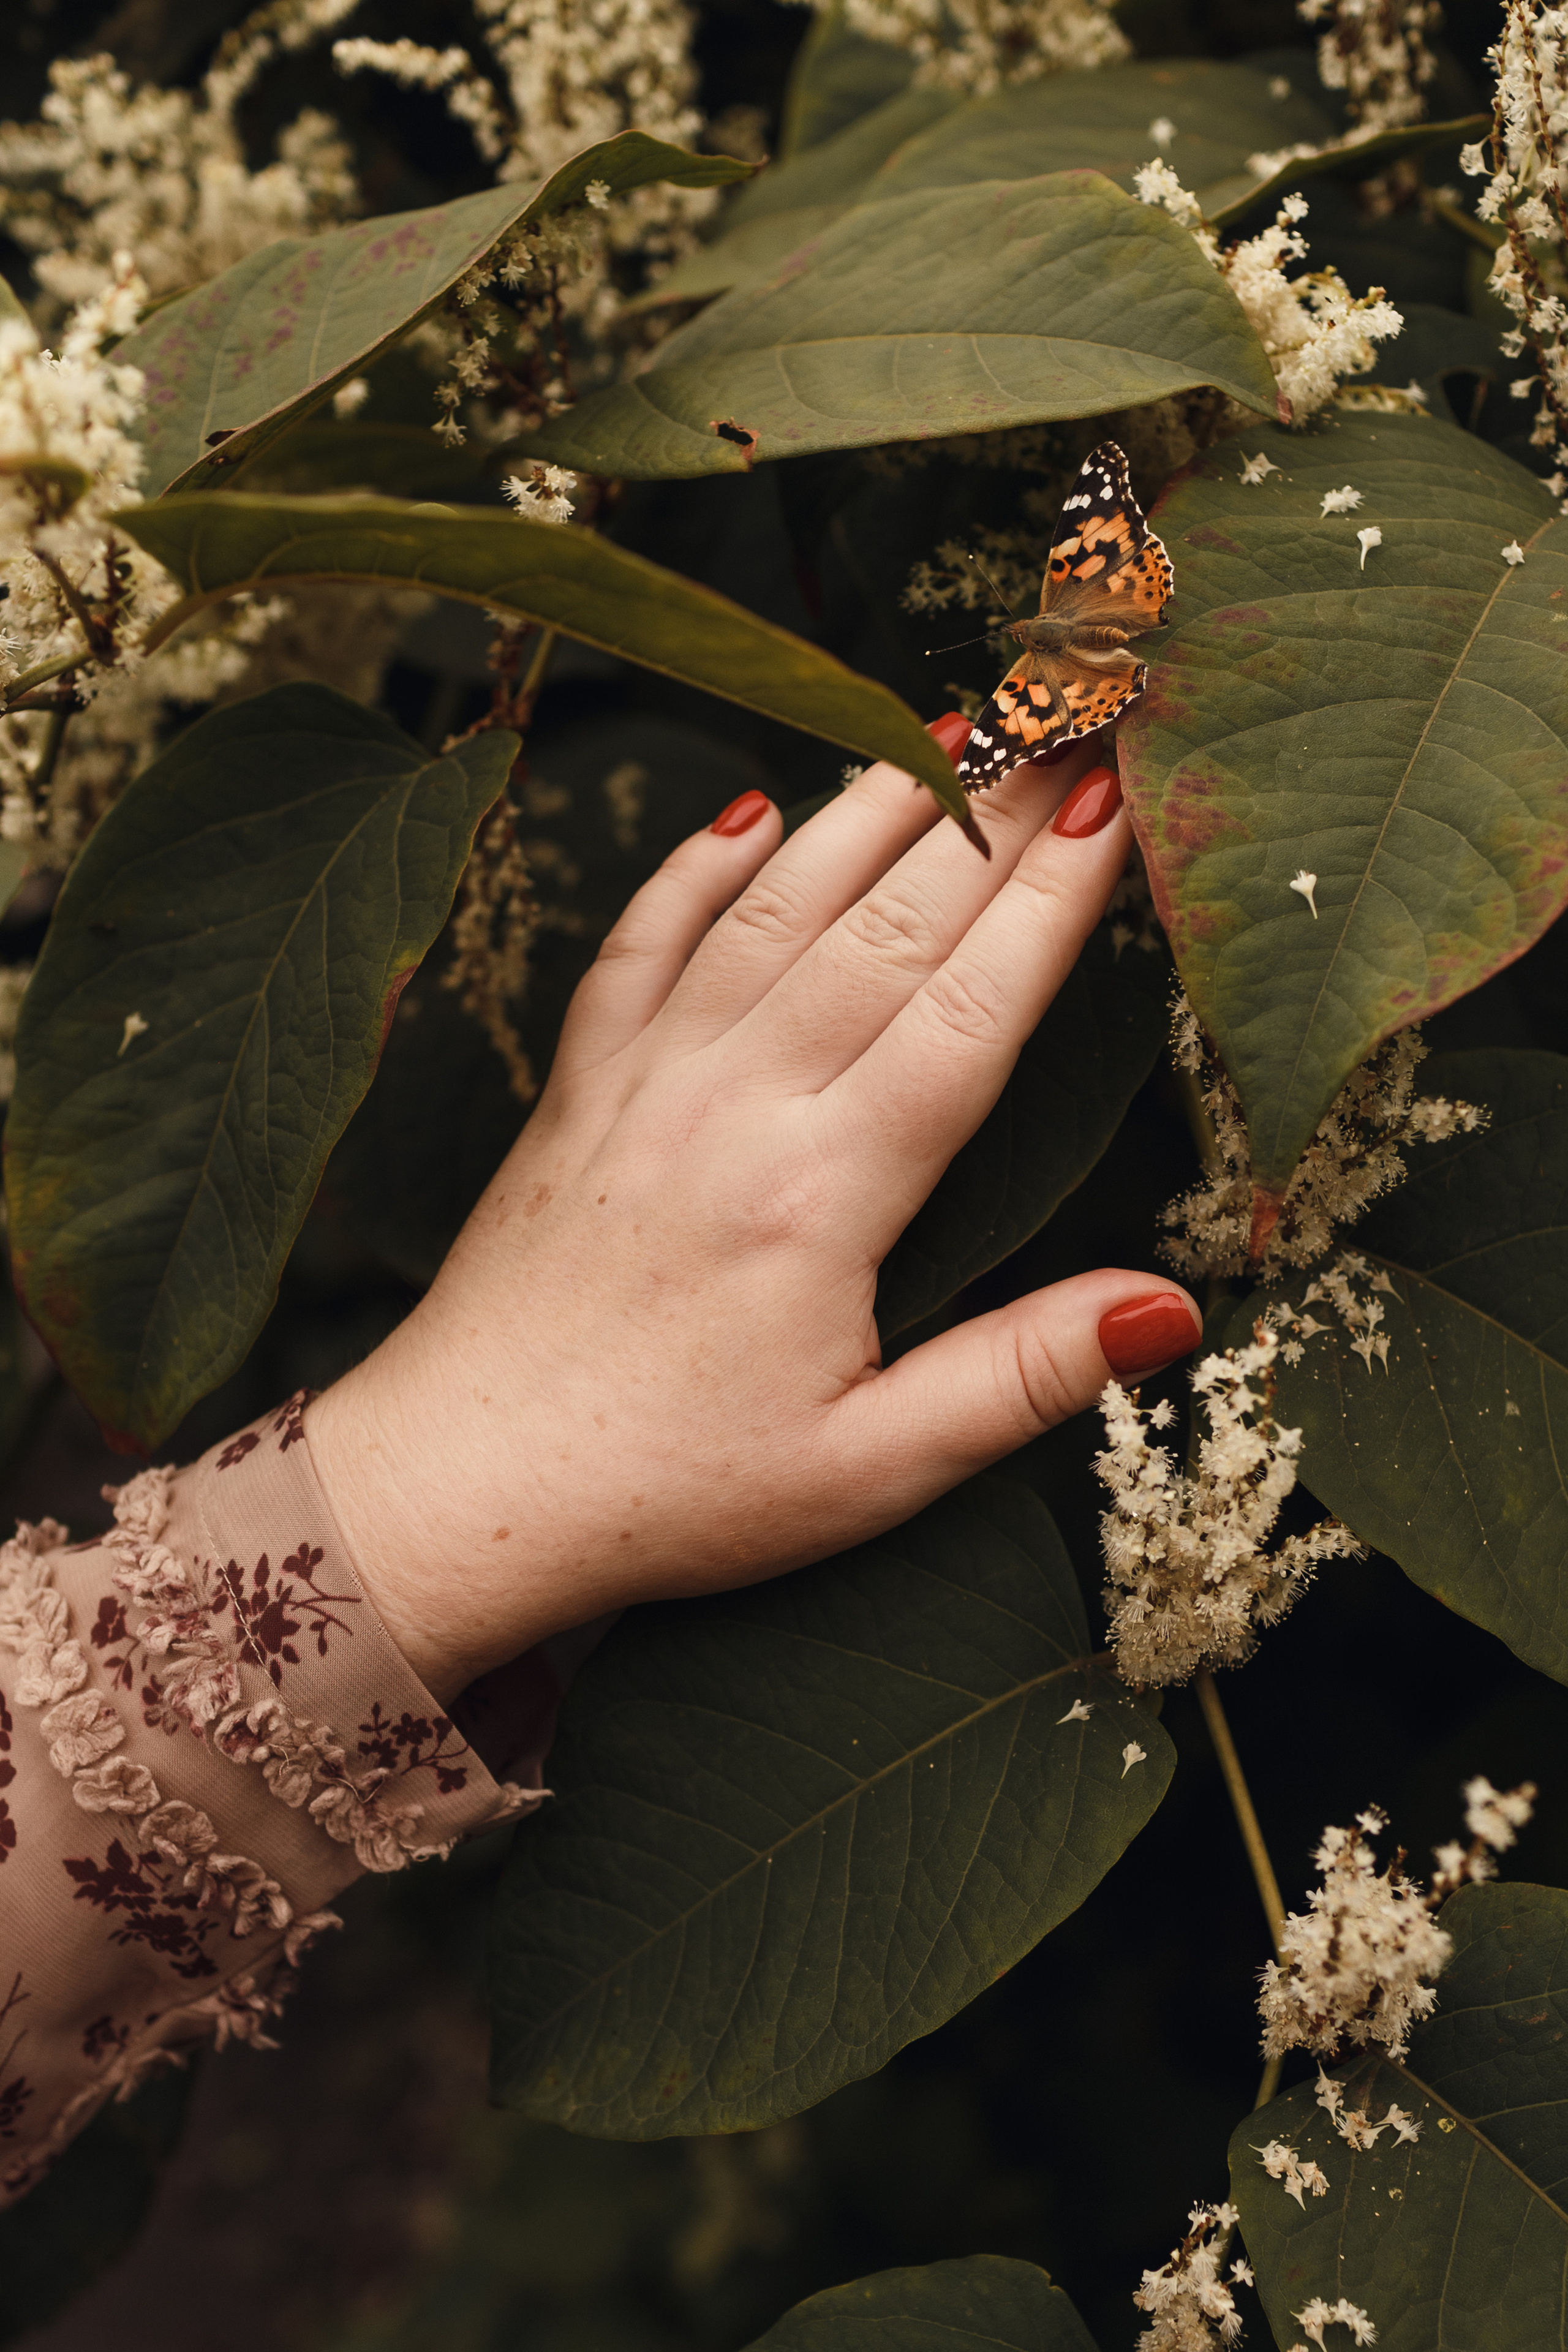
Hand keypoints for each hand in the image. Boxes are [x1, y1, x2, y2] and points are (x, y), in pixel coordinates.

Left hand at [306, 732, 1199, 1701]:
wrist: (460, 1486)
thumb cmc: (671, 1492)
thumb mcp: (868, 1473)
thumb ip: (1020, 1379)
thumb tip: (1170, 1309)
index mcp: (822, 1195)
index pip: (968, 1009)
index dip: (1053, 898)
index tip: (1119, 797)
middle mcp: (733, 1107)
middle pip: (887, 925)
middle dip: (992, 805)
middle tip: (1068, 702)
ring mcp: (644, 1082)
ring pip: (772, 907)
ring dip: (866, 804)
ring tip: (948, 717)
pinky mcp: (576, 1088)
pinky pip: (638, 945)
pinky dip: (694, 871)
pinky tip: (749, 809)